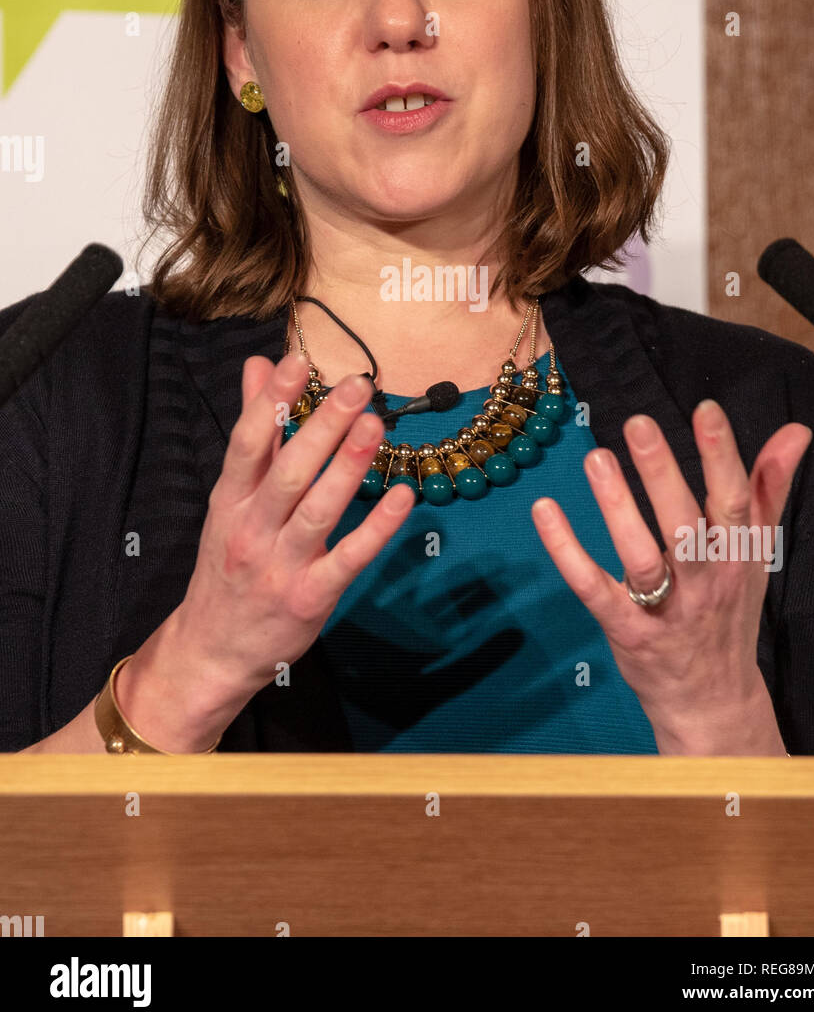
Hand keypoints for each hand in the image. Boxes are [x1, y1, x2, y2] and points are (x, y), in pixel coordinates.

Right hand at [175, 352, 415, 697]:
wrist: (211, 651)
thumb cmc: (228, 564)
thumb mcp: (230, 499)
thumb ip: (253, 431)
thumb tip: (257, 366)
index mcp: (231, 500)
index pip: (248, 442)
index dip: (270, 400)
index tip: (297, 360)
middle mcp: (252, 529)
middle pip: (289, 471)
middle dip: (322, 426)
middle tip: (356, 386)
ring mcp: (281, 565)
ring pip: (317, 510)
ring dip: (348, 467)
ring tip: (376, 426)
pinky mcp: (311, 597)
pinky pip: (349, 558)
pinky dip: (378, 528)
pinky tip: (404, 496)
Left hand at [531, 399, 811, 753]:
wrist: (712, 700)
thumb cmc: (729, 610)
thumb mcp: (757, 551)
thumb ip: (769, 488)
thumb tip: (796, 431)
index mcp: (737, 555)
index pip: (734, 500)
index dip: (722, 455)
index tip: (705, 409)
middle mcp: (706, 581)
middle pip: (686, 524)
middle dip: (663, 474)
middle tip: (638, 423)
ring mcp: (666, 609)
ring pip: (642, 556)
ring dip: (617, 508)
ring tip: (595, 458)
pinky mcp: (627, 630)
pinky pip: (594, 589)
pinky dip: (567, 551)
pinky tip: (545, 511)